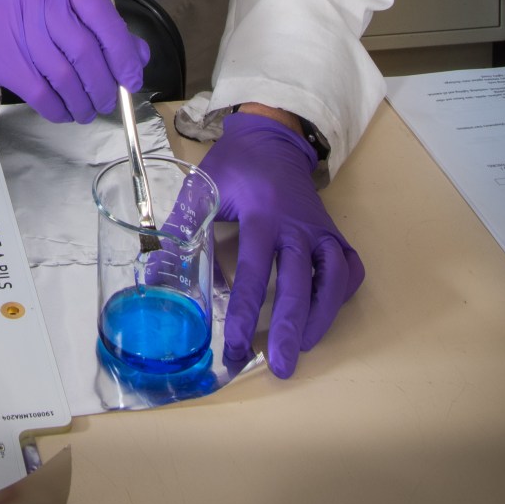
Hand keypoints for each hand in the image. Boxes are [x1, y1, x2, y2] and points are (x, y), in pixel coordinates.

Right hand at [0, 0, 148, 123]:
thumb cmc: (22, 20)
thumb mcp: (60, 11)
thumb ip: (100, 29)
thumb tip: (138, 57)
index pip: (100, 13)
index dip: (122, 50)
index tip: (132, 78)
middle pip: (82, 48)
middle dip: (103, 83)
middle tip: (110, 101)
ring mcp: (10, 23)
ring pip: (62, 74)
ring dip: (82, 100)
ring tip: (88, 111)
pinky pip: (39, 91)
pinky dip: (58, 108)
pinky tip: (66, 113)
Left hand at [201, 112, 364, 376]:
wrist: (273, 137)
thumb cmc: (236, 166)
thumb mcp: (204, 190)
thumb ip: (182, 230)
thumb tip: (155, 276)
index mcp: (263, 215)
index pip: (255, 270)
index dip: (245, 311)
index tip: (236, 345)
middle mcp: (298, 225)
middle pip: (300, 283)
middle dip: (289, 327)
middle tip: (279, 366)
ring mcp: (320, 230)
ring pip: (333, 278)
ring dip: (320, 317)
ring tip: (302, 347)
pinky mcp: (333, 233)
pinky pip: (349, 267)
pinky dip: (341, 293)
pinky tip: (325, 313)